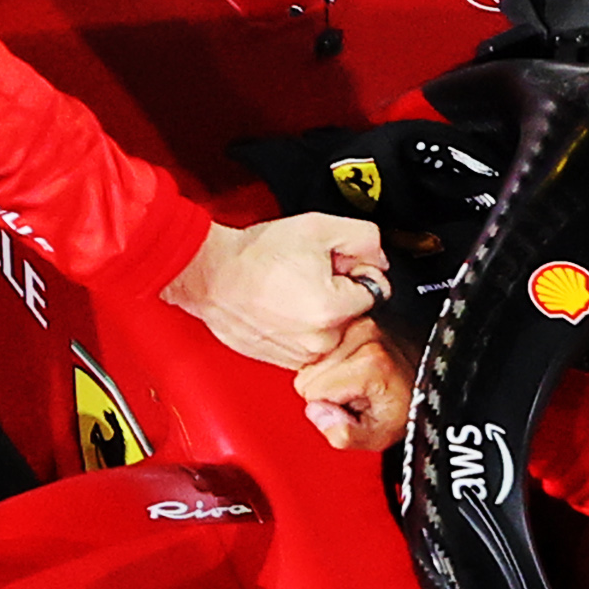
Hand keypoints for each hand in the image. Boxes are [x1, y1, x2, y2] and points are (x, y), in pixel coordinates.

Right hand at [162, 213, 387, 368]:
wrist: (209, 273)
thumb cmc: (252, 254)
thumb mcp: (318, 227)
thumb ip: (364, 237)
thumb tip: (378, 258)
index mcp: (333, 309)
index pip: (373, 292)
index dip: (356, 272)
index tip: (335, 265)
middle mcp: (319, 340)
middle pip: (353, 314)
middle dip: (339, 293)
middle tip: (308, 274)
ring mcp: (299, 354)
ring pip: (331, 331)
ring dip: (319, 312)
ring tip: (289, 291)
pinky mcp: (282, 361)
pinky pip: (307, 344)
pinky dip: (300, 328)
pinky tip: (280, 308)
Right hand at [295, 320, 415, 452]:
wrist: (428, 376)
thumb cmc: (408, 403)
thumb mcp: (379, 435)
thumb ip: (345, 435)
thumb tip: (318, 414)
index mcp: (370, 362)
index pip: (311, 392)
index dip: (329, 407)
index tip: (354, 404)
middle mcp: (363, 335)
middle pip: (308, 375)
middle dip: (326, 390)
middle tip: (356, 393)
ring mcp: (358, 323)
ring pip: (311, 361)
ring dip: (328, 374)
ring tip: (357, 380)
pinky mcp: (353, 318)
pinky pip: (319, 348)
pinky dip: (330, 360)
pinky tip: (352, 367)